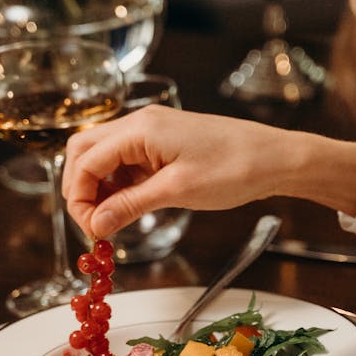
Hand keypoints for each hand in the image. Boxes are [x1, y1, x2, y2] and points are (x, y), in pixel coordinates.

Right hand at [63, 105, 294, 236]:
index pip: (86, 161)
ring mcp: (150, 132)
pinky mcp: (161, 145)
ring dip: (97, 188)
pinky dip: (117, 185)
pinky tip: (125, 207)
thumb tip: (96, 225)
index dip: (80, 199)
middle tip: (93, 224)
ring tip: (109, 220)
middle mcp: (139, 124)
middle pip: (84, 152)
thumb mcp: (177, 191)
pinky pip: (124, 162)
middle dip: (80, 189)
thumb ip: (130, 205)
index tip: (91, 231)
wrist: (275, 158)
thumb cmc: (234, 168)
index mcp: (140, 129)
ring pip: (102, 157)